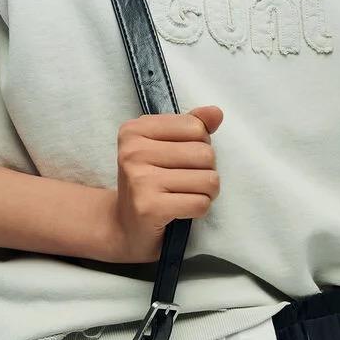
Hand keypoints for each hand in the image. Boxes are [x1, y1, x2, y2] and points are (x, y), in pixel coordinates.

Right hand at [104, 105, 223, 263]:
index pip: (195, 127)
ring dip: (205, 192)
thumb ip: (192, 125)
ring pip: (208, 180)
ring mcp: (140, 180)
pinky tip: (181, 209)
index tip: (181, 159)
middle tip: (186, 181)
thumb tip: (216, 113)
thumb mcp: (165, 146)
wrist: (124, 227)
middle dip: (205, 170)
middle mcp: (133, 152)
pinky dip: (199, 208)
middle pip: (204, 153)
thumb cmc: (150, 182)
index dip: (200, 145)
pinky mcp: (149, 208)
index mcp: (135, 130)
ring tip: (185, 195)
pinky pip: (201, 203)